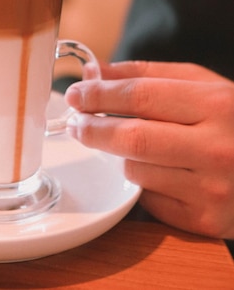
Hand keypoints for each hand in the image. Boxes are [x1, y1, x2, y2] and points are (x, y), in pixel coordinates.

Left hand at [65, 60, 233, 238]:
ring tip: (124, 143)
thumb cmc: (232, 118)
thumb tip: (94, 72)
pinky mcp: (205, 222)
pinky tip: (154, 169)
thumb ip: (146, 74)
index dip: (100, 94)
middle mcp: (217, 149)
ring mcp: (212, 190)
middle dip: (93, 129)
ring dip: (118, 156)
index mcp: (216, 105)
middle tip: (75, 121)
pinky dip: (141, 183)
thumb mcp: (200, 84)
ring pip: (135, 171)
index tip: (77, 93)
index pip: (140, 96)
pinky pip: (149, 200)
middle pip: (133, 138)